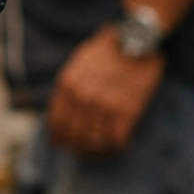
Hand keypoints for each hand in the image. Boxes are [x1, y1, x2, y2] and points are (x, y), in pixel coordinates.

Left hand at [46, 24, 163, 156]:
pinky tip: (119, 144)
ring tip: (103, 149)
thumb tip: (59, 114)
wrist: (136, 42)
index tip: (64, 144)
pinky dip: (117, 146)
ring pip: (95, 142)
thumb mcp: (77, 63)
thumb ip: (67, 87)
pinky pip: (117, 140)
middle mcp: (82, 97)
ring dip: (98, 150)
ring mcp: (104, 105)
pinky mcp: (127, 110)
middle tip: (86, 151)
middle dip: (79, 147)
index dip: (60, 138)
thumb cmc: (105, 52)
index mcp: (67, 84)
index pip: (57, 123)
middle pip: (75, 136)